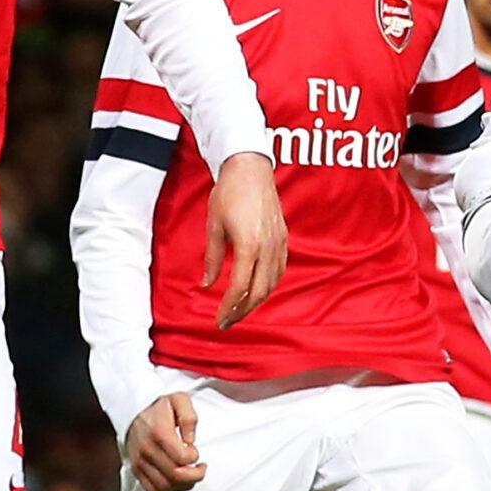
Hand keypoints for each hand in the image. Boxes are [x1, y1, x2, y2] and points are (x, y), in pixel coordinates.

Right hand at [125, 392, 204, 490]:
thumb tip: (190, 439)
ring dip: (183, 485)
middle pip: (175, 476)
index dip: (194, 458)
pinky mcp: (137, 470)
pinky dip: (168, 490)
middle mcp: (147, 450)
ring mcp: (141, 462)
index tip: (195, 451)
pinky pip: (153, 490)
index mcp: (159, 433)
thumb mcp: (179, 400)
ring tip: (190, 474)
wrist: (133, 411)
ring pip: (165, 487)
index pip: (182, 458)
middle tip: (199, 468)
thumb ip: (189, 416)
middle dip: (195, 475)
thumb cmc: (159, 408)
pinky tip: (176, 480)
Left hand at [203, 151, 286, 329]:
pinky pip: (279, 270)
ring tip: (240, 310)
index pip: (239, 288)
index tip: (219, 320)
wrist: (251, 168)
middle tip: (227, 322)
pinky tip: (257, 289)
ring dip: (256, 301)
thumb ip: (212, 257)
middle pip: (258, 292)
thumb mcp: (213, 226)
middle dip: (242, 311)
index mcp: (248, 245)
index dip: (228, 308)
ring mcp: (279, 243)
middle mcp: (267, 247)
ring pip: (272, 283)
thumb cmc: (229, 193)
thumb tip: (207, 283)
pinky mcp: (283, 237)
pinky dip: (268, 285)